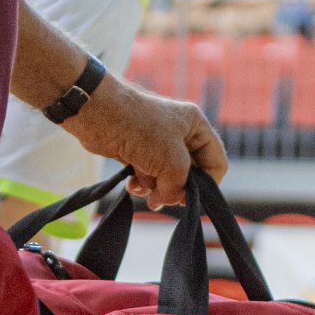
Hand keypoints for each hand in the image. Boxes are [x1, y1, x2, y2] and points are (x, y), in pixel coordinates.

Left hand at [63, 73, 227, 208]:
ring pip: (167, 177)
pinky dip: (142, 184)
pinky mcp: (138, 152)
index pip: (216, 161)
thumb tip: (170, 200)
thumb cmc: (140, 129)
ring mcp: (157, 144)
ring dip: (157, 188)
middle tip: (166, 199)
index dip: (208, 184)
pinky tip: (132, 184)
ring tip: (146, 191)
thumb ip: (180, 186)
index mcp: (196, 126)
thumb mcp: (172, 160)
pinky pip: (148, 176)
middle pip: (190, 173)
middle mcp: (179, 134)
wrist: (98, 114)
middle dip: (178, 189)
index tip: (191, 198)